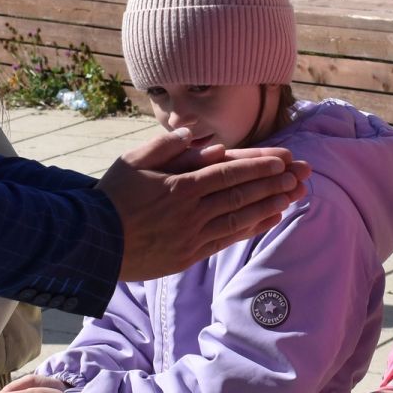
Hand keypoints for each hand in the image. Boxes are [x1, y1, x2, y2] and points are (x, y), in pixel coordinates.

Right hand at [99, 130, 310, 282]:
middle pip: (241, 194)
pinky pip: (227, 240)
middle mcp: (191, 211)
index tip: (282, 160)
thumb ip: (166, 147)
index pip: (228, 173)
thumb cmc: (111, 197)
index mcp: (179, 186)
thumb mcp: (133, 161)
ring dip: (268, 205)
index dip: (258, 166)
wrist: (93, 243)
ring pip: (239, 218)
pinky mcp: (189, 255)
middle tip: (300, 176)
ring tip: (292, 196)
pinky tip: (269, 219)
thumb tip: (197, 137)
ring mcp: (192, 236)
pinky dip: (251, 228)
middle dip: (273, 184)